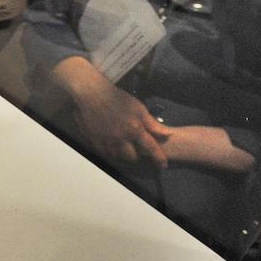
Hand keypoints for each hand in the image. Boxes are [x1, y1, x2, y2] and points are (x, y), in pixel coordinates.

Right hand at [53, 57, 169, 168]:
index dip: (159, 159)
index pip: (151, 149)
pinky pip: (105, 153)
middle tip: (137, 148)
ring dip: (123, 154)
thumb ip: (153, 124)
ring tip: (124, 146)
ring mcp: (107, 142)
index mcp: (135, 130)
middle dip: (137, 155)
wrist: (92, 94)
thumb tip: (168, 135)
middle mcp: (121, 139)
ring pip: (118, 157)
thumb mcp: (138, 108)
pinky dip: (111, 151)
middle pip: (133, 157)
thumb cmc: (117, 98)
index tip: (163, 166)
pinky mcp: (94, 142)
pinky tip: (111, 143)